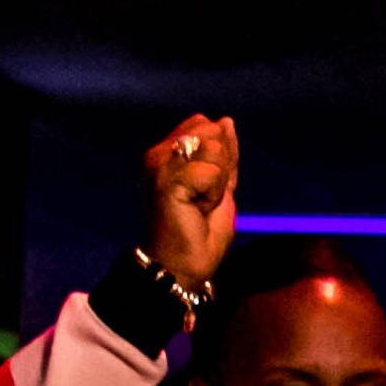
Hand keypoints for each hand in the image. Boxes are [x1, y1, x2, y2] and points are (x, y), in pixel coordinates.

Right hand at [143, 113, 239, 287]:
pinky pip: (211, 173)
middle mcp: (159, 153)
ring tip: (198, 206)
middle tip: (201, 199)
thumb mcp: (220, 186)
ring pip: (214, 151)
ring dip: (216, 186)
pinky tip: (196, 210)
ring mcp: (160, 165)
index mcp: (168, 151)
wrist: (184, 264)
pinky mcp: (166, 180)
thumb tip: (225, 121)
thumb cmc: (200, 231)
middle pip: (212, 133)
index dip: (220, 157)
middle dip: (220, 170)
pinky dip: (212, 196)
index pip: (206, 126)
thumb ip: (224, 154)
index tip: (204, 188)